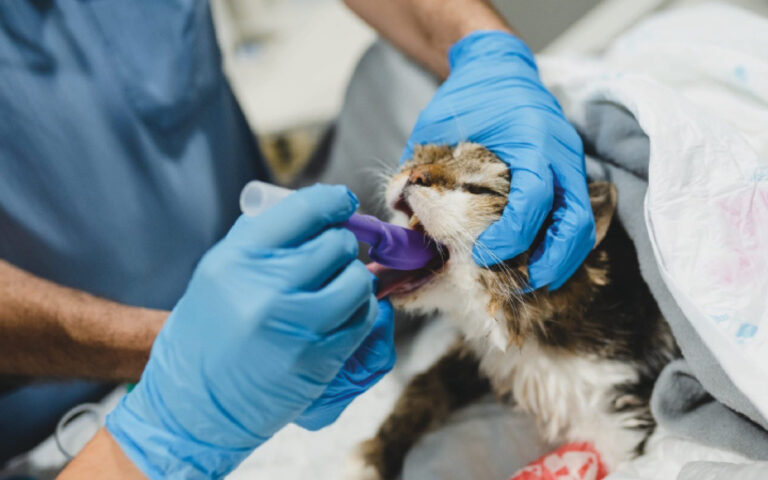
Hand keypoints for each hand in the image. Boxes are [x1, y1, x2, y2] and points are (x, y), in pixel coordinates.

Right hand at [105, 184, 394, 478]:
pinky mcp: (319, 360)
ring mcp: (297, 327)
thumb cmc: (208, 330)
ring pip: (358, 280)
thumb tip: (323, 209)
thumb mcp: (220, 270)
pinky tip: (339, 315)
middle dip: (340, 246)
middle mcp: (267, 289)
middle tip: (331, 256)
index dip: (332, 201)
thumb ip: (266, 236)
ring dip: (354, 279)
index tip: (343, 202)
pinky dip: (359, 312)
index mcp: (238, 259)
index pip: (304, 211)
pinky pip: (362, 319)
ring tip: (336, 286)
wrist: (192, 404)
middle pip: (338, 245)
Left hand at [402, 31, 593, 289]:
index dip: (511, 236)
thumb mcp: (434, 128)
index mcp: (531, 138)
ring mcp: (572, 165)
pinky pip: (577, 217)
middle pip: (576, 223)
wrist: (497, 68)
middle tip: (519, 284)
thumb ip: (417, 171)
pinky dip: (562, 244)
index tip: (480, 254)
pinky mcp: (571, 175)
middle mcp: (561, 154)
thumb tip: (399, 217)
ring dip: (562, 259)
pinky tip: (539, 259)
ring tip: (532, 280)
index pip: (534, 199)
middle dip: (551, 262)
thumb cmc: (465, 97)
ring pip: (584, 225)